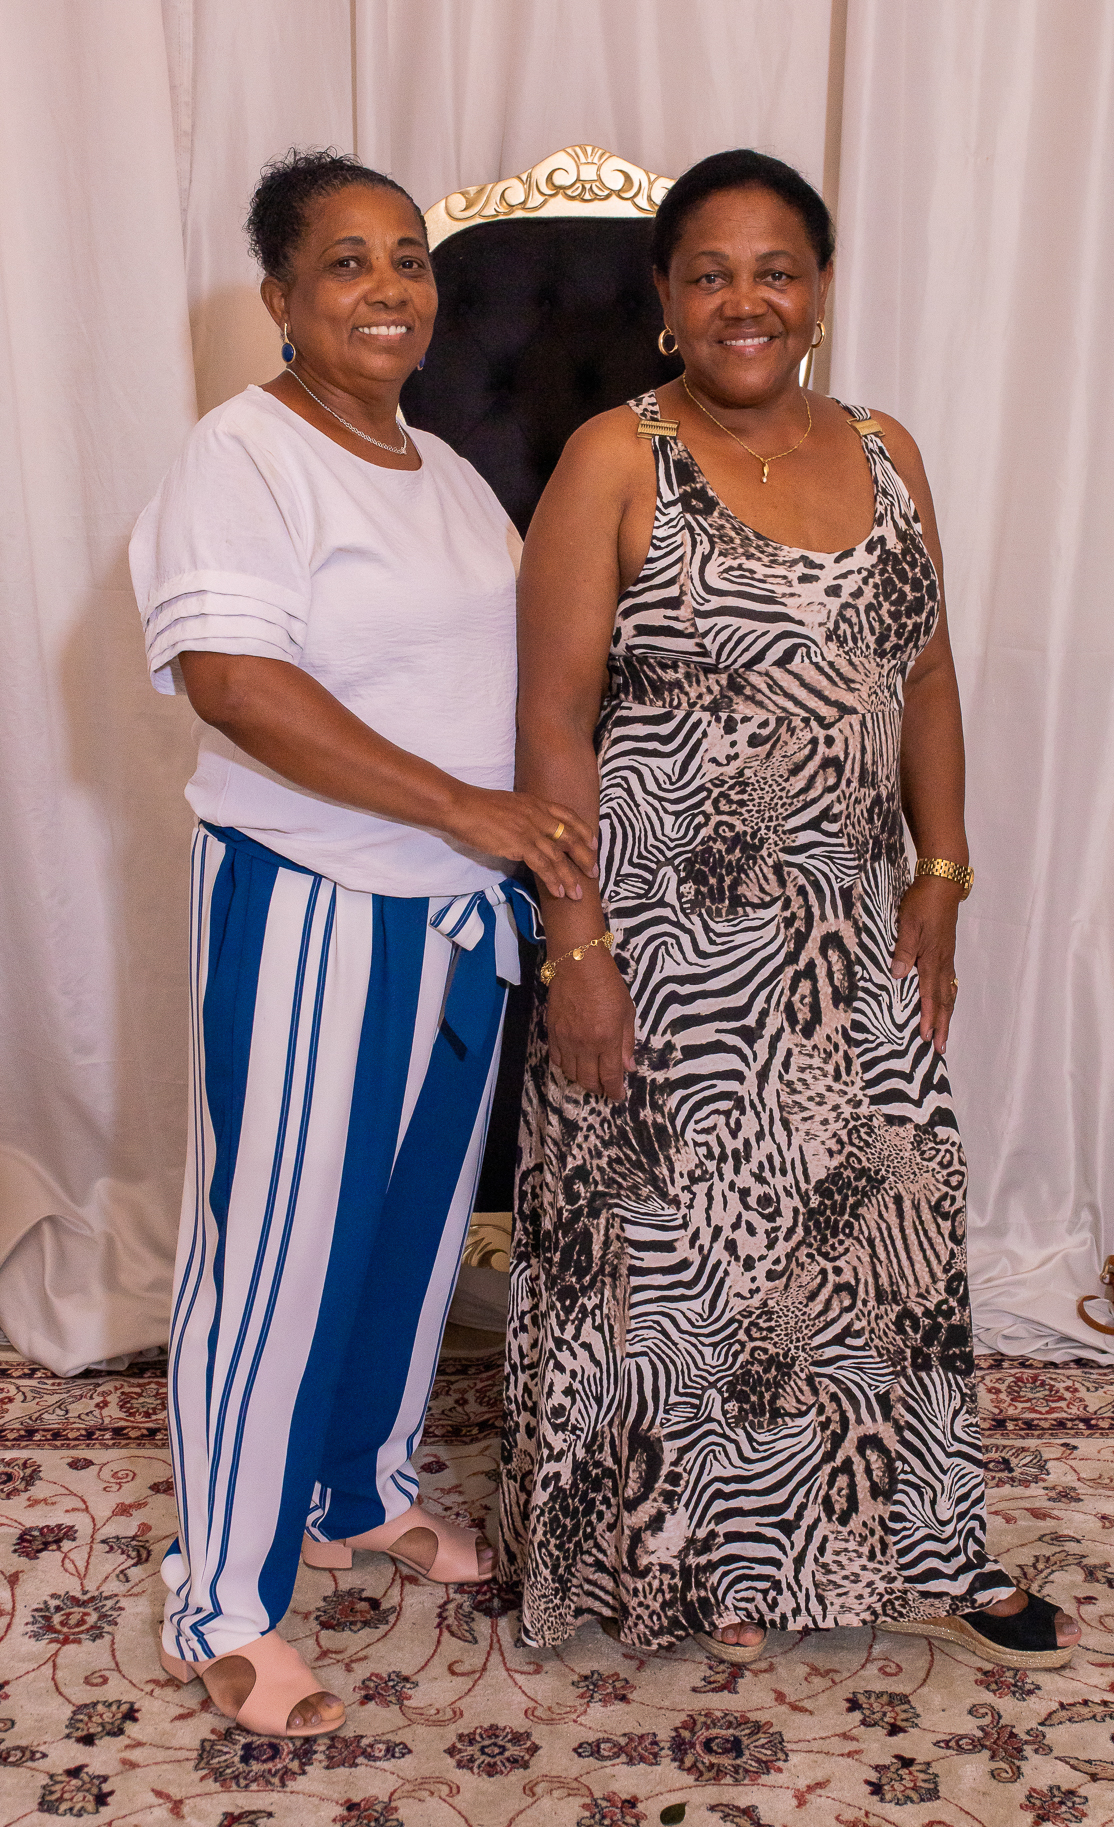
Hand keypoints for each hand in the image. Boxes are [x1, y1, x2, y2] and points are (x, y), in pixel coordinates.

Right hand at [447, 788, 596, 898]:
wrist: (461, 807)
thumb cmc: (477, 807)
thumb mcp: (509, 804)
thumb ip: (523, 815)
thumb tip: (528, 831)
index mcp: (536, 803)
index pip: (568, 815)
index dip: (584, 830)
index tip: (594, 843)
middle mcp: (538, 815)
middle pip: (570, 837)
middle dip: (585, 857)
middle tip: (594, 872)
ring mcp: (530, 829)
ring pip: (559, 856)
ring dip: (571, 877)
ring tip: (578, 893)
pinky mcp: (520, 844)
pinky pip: (543, 866)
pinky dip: (553, 880)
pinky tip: (559, 892)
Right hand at [547, 949, 635, 1098]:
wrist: (578, 965)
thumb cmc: (607, 985)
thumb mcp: (627, 1012)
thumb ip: (627, 1043)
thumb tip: (629, 1067)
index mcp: (607, 1040)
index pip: (610, 1076)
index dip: (615, 1091)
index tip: (619, 1096)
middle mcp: (585, 1044)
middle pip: (588, 1080)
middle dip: (598, 1088)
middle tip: (605, 1087)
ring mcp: (566, 1040)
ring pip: (571, 1073)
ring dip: (582, 1079)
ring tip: (590, 1075)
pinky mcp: (552, 1032)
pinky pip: (557, 1060)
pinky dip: (566, 1066)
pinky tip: (574, 1062)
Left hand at [890, 877, 961, 1052]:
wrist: (943, 882)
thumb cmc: (923, 902)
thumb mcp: (908, 924)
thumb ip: (904, 950)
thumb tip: (899, 975)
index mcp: (932, 958)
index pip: (931, 995)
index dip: (930, 1018)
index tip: (928, 1039)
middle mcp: (943, 962)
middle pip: (944, 1000)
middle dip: (943, 1025)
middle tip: (941, 1048)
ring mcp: (947, 957)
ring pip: (948, 992)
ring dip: (946, 1014)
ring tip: (945, 1032)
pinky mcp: (946, 951)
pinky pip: (948, 981)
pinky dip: (948, 997)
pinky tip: (946, 1001)